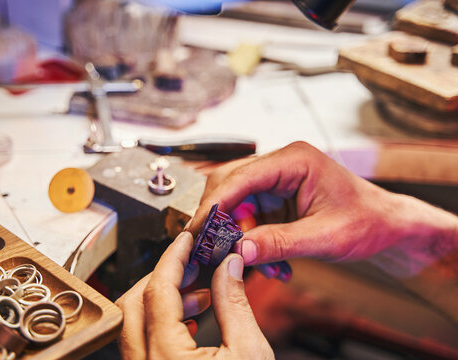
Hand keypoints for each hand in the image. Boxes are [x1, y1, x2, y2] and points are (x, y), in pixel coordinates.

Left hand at [115, 231, 273, 359]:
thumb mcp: (250, 352)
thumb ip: (234, 303)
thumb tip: (228, 266)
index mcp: (167, 358)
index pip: (158, 290)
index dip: (173, 257)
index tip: (186, 240)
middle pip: (133, 304)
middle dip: (162, 277)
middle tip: (190, 264)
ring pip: (133, 325)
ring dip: (161, 301)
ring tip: (198, 295)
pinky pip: (140, 345)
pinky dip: (159, 324)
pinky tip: (188, 322)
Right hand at [189, 141, 456, 265]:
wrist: (387, 228)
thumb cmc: (367, 222)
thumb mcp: (324, 236)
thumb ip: (279, 242)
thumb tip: (238, 250)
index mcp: (294, 160)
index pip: (240, 177)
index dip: (215, 204)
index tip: (198, 231)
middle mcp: (280, 165)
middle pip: (230, 187)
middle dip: (224, 223)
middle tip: (222, 253)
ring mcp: (276, 182)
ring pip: (236, 206)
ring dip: (241, 238)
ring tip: (264, 266)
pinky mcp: (276, 200)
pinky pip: (250, 219)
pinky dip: (253, 242)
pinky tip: (272, 263)